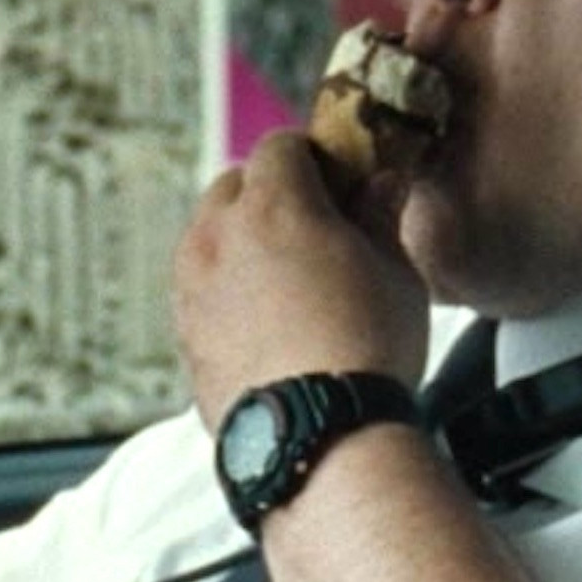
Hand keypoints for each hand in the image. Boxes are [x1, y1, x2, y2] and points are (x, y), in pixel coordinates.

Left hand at [173, 131, 434, 422]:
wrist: (320, 435)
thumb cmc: (369, 348)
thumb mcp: (397, 272)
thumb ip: (381, 216)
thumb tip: (381, 182)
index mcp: (274, 205)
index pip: (282, 146)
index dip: (315, 158)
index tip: (340, 184)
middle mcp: (218, 236)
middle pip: (233, 185)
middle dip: (269, 193)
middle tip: (315, 228)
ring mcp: (192, 286)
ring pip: (207, 236)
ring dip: (239, 240)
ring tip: (286, 279)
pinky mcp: (184, 334)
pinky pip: (200, 289)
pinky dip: (225, 289)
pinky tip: (265, 322)